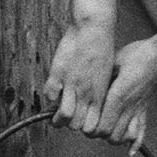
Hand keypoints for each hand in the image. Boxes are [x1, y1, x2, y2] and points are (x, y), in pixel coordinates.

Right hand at [42, 12, 116, 131]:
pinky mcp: (59, 73)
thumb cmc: (103, 49)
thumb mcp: (105, 75)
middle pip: (76, 125)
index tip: (82, 122)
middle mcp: (86, 93)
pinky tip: (54, 90)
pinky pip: (50, 94)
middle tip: (68, 118)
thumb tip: (91, 105)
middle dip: (71, 124)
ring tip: (56, 114)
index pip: (91, 127)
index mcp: (100, 95)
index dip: (85, 128)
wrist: (95, 28)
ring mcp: (72, 84)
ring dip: (58, 117)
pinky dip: (50, 95)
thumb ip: (97, 92)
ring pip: (63, 115)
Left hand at [95, 35, 156, 152]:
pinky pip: (142, 131)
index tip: (83, 122)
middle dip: (98, 135)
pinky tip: (130, 151)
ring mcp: (138, 110)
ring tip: (104, 131)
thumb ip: (102, 76)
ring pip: (124, 137)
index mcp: (118, 96)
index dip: (91, 129)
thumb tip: (87, 83)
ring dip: (114, 138)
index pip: (102, 126)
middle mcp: (128, 107)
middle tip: (90, 126)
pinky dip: (136, 143)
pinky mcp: (145, 109)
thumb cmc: (136, 55)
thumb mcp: (114, 62)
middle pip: (111, 136)